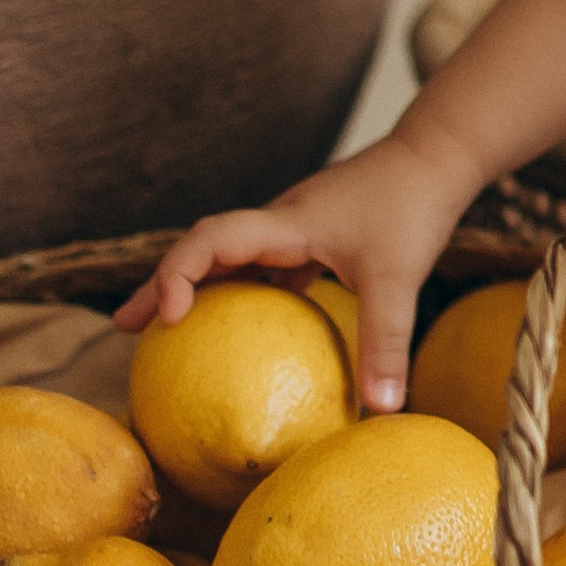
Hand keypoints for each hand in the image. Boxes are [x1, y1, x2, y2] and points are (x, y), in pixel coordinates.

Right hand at [113, 118, 479, 413]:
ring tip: (169, 330)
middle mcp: (279, 222)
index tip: (167, 316)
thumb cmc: (414, 206)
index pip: (210, 240)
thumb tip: (383, 411)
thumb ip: (386, 342)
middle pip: (202, 250)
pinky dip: (244, 294)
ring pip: (231, 258)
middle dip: (162, 285)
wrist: (439, 155)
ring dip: (198, 288)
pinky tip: (245, 329)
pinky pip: (265, 267)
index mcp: (284, 224)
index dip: (177, 273)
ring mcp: (295, 228)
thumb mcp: (398, 278)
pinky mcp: (314, 236)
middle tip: (126, 329)